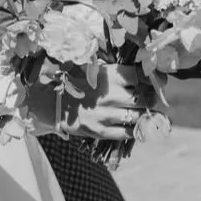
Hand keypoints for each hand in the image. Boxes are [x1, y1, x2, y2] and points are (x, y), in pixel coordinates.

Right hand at [29, 64, 151, 143]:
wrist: (50, 103)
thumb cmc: (73, 83)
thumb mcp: (92, 68)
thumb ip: (113, 69)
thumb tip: (139, 69)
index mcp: (109, 75)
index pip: (140, 75)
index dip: (148, 79)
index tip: (150, 81)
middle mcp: (110, 95)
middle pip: (144, 97)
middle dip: (150, 98)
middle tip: (151, 98)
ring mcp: (106, 115)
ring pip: (138, 116)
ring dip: (146, 115)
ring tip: (149, 114)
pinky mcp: (101, 131)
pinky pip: (127, 132)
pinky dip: (135, 130)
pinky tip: (138, 126)